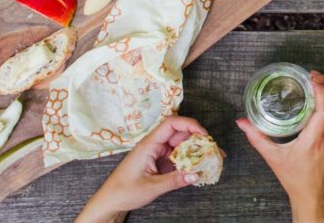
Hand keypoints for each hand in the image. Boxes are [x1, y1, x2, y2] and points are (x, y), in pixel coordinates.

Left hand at [76, 116, 207, 222]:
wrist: (110, 200)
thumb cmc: (125, 191)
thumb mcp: (152, 187)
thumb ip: (174, 180)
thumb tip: (196, 174)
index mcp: (149, 144)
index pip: (171, 124)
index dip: (189, 124)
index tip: (204, 135)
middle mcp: (154, 145)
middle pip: (179, 133)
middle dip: (197, 138)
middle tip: (213, 148)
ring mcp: (156, 153)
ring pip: (179, 144)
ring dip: (194, 149)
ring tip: (210, 156)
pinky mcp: (159, 161)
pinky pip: (176, 155)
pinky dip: (188, 159)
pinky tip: (198, 165)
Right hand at [237, 71, 323, 222]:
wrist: (314, 196)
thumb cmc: (295, 179)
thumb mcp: (273, 158)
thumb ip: (256, 138)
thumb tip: (242, 122)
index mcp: (314, 141)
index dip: (322, 91)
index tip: (312, 78)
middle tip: (313, 74)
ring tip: (317, 81)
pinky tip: (321, 97)